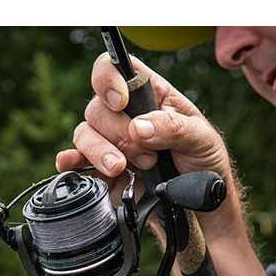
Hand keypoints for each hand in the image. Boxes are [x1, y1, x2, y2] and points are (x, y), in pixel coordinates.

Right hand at [55, 54, 243, 237]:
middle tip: (150, 157)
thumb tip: (138, 127)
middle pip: (97, 108)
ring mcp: (110, 142)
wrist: (199, 206)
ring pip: (84, 135)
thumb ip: (173, 128)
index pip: (117, 69)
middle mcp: (125, 114)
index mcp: (150, 95)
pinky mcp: (102, 170)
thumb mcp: (202, 139)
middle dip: (120, 135)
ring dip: (100, 153)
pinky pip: (76, 162)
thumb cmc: (204, 163)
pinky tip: (71, 167)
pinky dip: (73, 164)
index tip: (119, 102)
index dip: (109, 79)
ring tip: (123, 169)